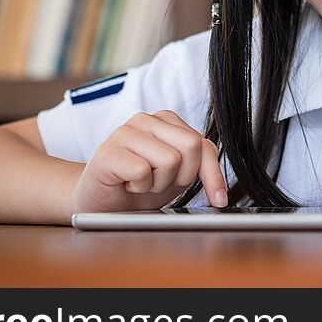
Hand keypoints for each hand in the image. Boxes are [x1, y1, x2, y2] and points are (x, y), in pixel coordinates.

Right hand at [72, 110, 227, 213]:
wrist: (99, 202)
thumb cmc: (138, 186)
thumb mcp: (177, 177)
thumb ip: (199, 167)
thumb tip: (222, 191)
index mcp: (167, 121)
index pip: (203, 144)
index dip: (213, 175)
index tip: (219, 200)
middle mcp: (146, 119)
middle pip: (191, 146)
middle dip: (182, 176)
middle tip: (160, 183)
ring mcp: (125, 131)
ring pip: (169, 160)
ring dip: (157, 184)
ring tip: (140, 182)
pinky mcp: (108, 151)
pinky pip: (143, 171)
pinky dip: (139, 187)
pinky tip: (126, 184)